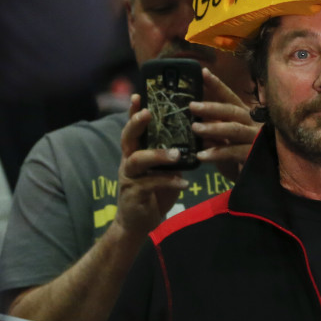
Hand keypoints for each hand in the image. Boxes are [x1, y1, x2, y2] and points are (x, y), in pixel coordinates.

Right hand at [114, 94, 188, 237]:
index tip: (139, 95)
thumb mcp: (161, 171)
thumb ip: (169, 154)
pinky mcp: (134, 194)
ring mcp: (129, 178)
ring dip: (157, 155)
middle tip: (148, 113)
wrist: (137, 224)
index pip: (133, 128)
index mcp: (134, 153)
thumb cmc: (152, 194)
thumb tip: (192, 137)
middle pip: (127, 138)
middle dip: (136, 124)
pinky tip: (184, 183)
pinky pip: (151, 185)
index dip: (133, 112)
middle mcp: (128, 162)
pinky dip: (169, 182)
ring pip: (138, 160)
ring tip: (177, 154)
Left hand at [190, 69, 261, 181]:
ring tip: (195, 128)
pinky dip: (216, 153)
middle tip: (191, 106)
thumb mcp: (224, 142)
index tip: (202, 72)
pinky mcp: (254, 155)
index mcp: (244, 116)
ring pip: (234, 129)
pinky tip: (201, 155)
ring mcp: (255, 138)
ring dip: (213, 128)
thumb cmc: (240, 158)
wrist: (261, 181)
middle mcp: (251, 123)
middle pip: (231, 111)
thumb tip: (195, 123)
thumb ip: (213, 132)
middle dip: (211, 107)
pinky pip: (233, 152)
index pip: (229, 97)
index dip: (217, 85)